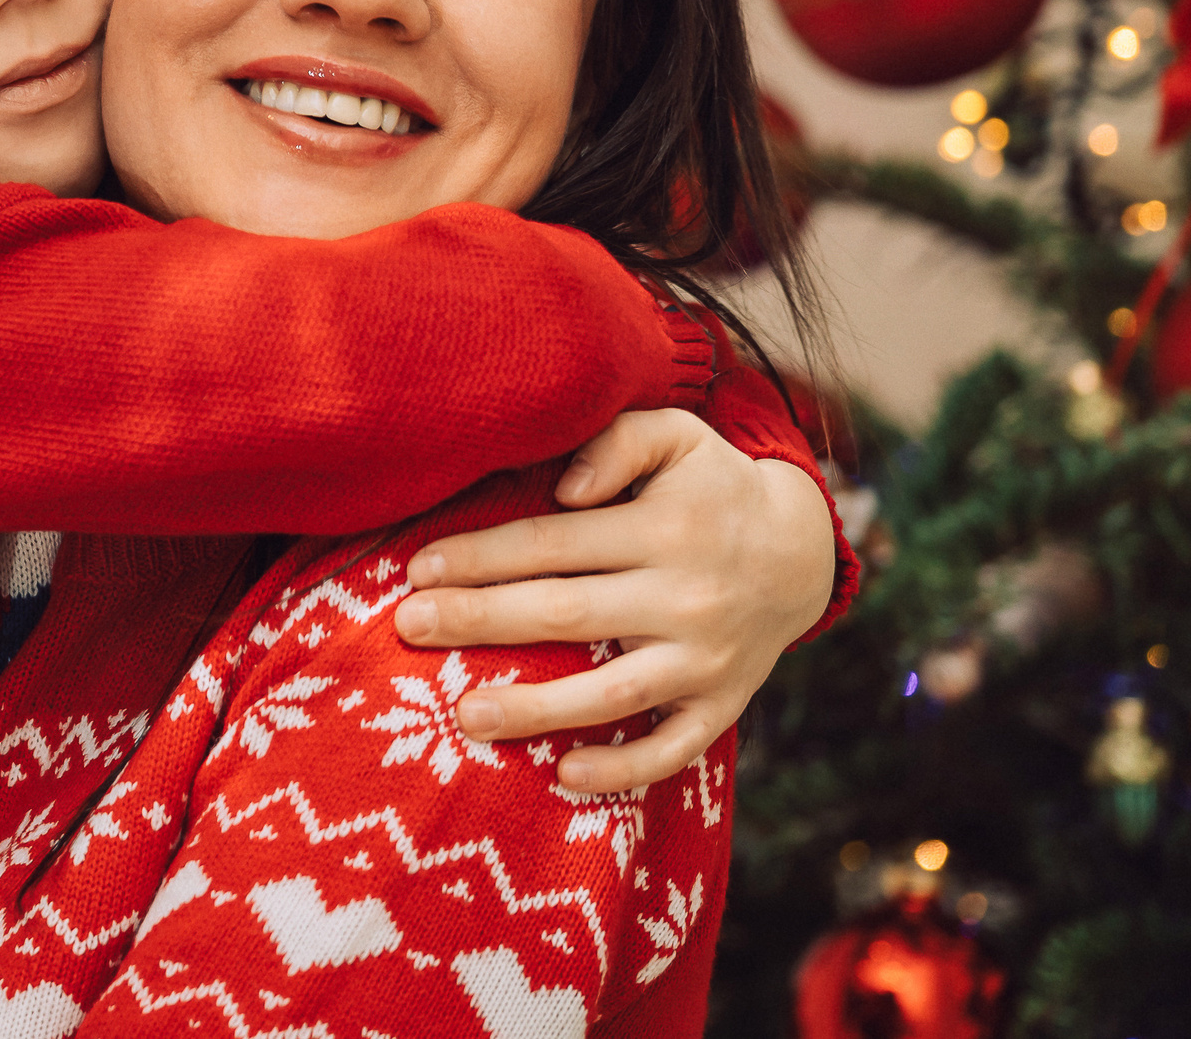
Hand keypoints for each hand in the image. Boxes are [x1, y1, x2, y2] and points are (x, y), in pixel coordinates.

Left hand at [387, 408, 835, 794]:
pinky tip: (565, 774)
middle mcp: (685, 597)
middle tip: (409, 627)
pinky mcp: (723, 705)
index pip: (552, 543)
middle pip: (565, 613)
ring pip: (611, 692)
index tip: (418, 570)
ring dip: (536, 709)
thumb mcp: (675, 437)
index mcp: (664, 529)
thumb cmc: (710, 487)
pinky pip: (674, 748)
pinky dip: (624, 768)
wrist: (803, 551)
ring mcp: (706, 659)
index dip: (481, 556)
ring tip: (465, 716)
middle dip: (480, 621)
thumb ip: (616, 443)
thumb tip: (563, 488)